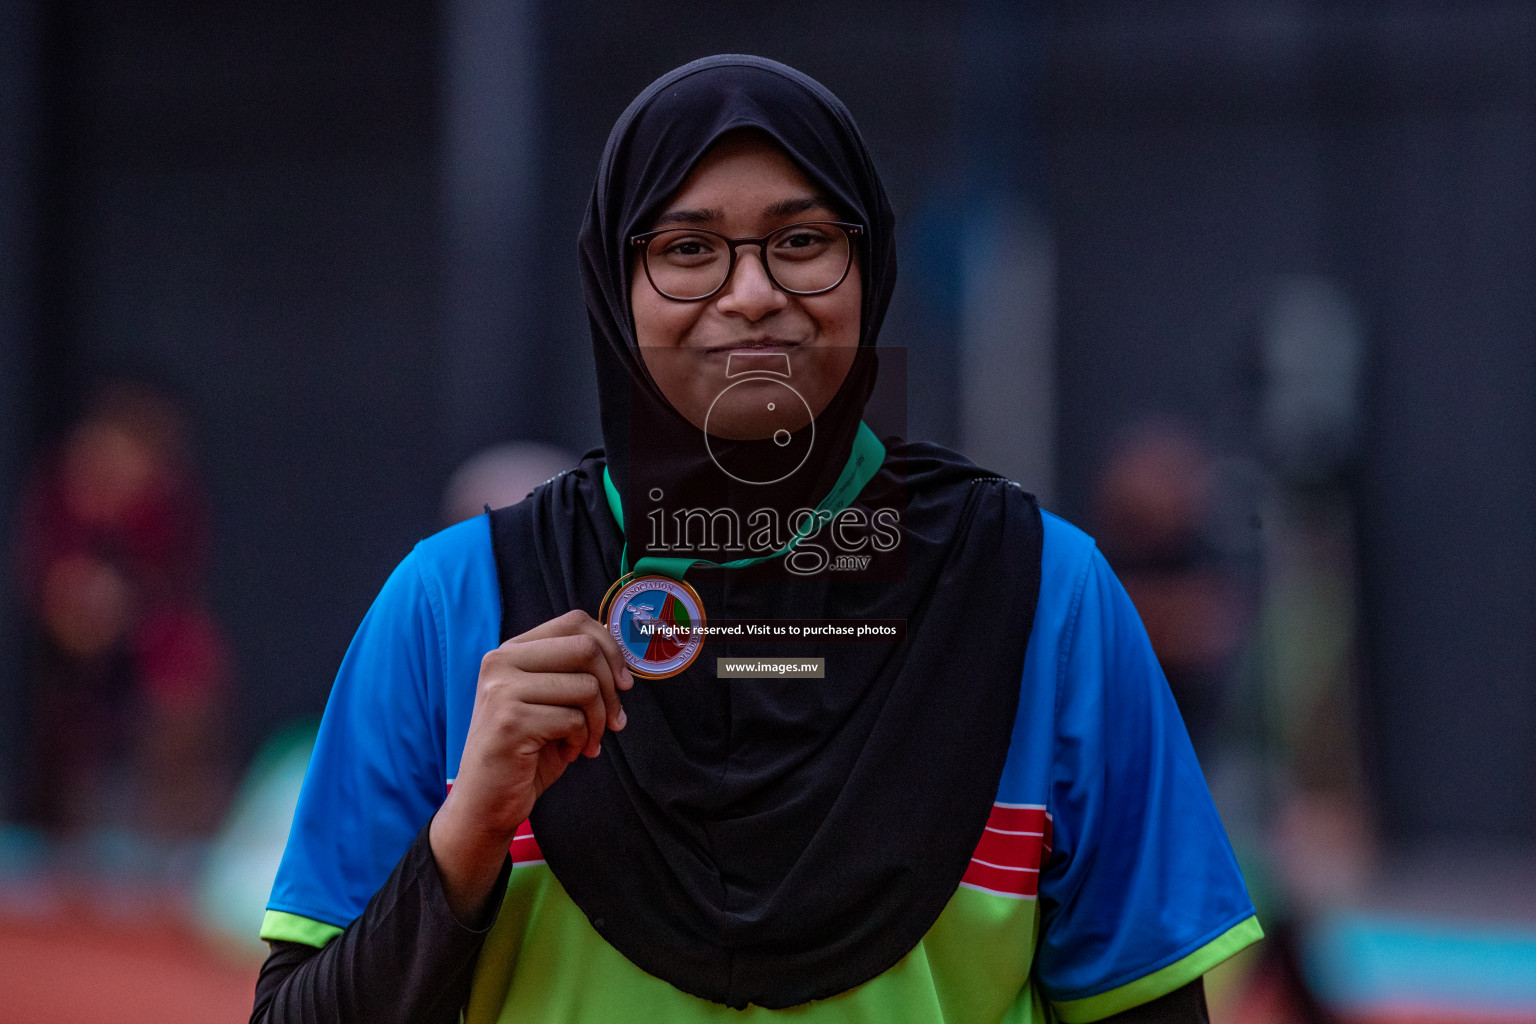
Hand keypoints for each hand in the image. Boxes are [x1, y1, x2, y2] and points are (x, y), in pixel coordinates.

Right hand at [429, 609, 632, 920]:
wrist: (486, 802)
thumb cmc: (526, 751)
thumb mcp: (550, 701)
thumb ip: (573, 673)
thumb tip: (624, 659)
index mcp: (511, 650)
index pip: (574, 621)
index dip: (610, 648)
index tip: (623, 683)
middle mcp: (501, 661)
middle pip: (586, 649)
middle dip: (612, 689)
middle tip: (614, 721)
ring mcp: (501, 690)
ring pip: (586, 687)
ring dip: (598, 722)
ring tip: (586, 742)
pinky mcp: (509, 721)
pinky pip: (574, 719)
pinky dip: (581, 741)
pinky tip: (567, 753)